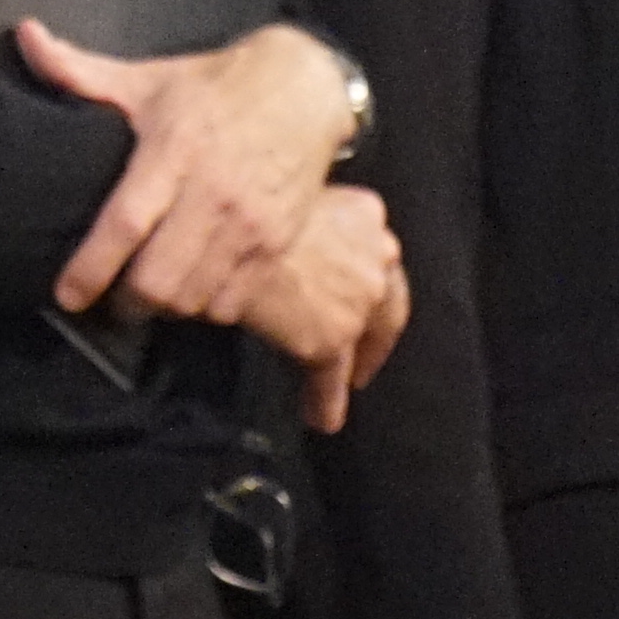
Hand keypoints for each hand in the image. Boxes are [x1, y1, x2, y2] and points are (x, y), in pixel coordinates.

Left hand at [19, 18, 353, 328]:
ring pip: (194, 298)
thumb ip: (81, 72)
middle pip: (159, 279)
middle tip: (112, 296)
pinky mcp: (277, 241)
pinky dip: (206, 306)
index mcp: (173, 149)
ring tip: (152, 292)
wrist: (305, 88)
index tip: (68, 294)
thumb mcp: (147, 79)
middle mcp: (213, 191)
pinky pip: (232, 302)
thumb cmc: (216, 88)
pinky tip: (194, 286)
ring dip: (166, 306)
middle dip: (126, 300)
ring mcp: (250, 222)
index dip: (91, 267)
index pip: (125, 223)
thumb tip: (26, 38)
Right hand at [243, 185, 408, 430]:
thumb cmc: (248, 205)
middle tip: (365, 357)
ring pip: (359, 343)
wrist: (234, 229)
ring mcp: (358, 302)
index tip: (362, 299)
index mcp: (365, 216)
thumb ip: (305, 222)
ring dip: (351, 369)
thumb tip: (286, 242)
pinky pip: (331, 379)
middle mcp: (376, 258)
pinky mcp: (333, 338)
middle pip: (384, 303)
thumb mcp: (289, 200)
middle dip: (375, 333)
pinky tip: (322, 417)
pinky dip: (327, 401)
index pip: (376, 254)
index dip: (368, 282)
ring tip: (342, 391)